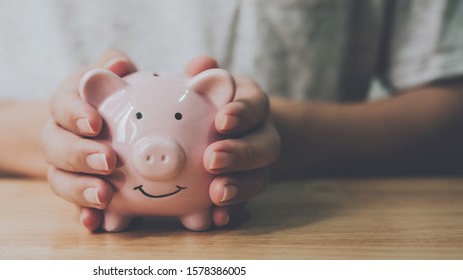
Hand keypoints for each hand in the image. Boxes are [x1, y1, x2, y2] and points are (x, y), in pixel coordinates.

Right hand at [41, 50, 136, 230]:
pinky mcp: (75, 192)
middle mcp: (57, 137)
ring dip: (80, 190)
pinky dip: (83, 215)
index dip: (75, 114)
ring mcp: (62, 168)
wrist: (94, 127)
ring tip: (105, 196)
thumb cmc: (106, 95)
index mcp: (65, 105)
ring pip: (59, 180)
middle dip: (79, 155)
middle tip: (108, 161)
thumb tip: (117, 66)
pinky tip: (95, 223)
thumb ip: (113, 65)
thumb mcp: (107, 74)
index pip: (62, 106)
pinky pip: (73, 207)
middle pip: (56, 147)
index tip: (95, 122)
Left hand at [188, 57, 280, 226]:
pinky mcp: (245, 189)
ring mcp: (256, 166)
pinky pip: (245, 204)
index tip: (222, 120)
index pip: (256, 104)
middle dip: (241, 154)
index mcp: (250, 103)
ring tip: (217, 194)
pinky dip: (233, 212)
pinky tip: (217, 219)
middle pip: (266, 145)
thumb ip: (199, 72)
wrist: (216, 130)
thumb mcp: (201, 81)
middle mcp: (260, 134)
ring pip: (260, 177)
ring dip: (240, 187)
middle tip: (212, 159)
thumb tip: (197, 64)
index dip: (243, 112)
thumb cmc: (203, 100)